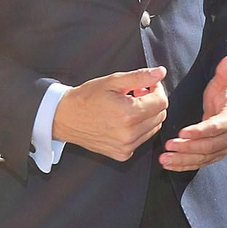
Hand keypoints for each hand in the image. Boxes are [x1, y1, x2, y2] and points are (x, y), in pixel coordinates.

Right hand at [53, 66, 167, 161]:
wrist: (65, 118)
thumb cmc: (86, 98)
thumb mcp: (113, 81)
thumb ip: (140, 77)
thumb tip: (160, 73)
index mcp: (129, 114)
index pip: (162, 102)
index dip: (156, 90)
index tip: (146, 85)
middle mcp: (129, 134)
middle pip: (160, 115)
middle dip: (152, 102)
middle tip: (135, 93)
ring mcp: (126, 147)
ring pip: (153, 128)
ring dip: (147, 116)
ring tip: (128, 106)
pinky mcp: (122, 154)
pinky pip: (142, 139)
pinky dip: (138, 129)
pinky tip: (123, 120)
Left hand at [161, 56, 226, 170]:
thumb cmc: (224, 96)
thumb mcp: (222, 84)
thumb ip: (224, 73)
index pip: (215, 127)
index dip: (199, 131)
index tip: (183, 132)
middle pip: (208, 146)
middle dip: (188, 147)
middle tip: (169, 145)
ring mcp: (223, 149)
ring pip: (203, 158)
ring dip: (183, 159)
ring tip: (165, 158)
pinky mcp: (215, 156)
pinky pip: (200, 163)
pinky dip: (185, 165)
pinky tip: (170, 165)